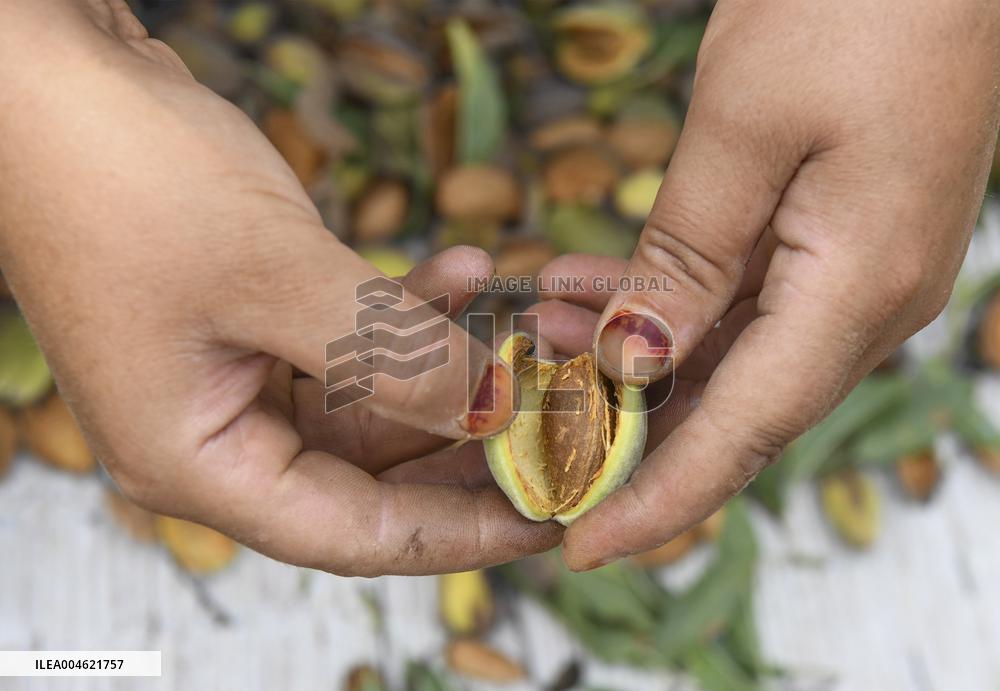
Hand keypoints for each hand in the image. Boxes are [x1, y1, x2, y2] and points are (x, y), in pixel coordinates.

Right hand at [0, 0, 559, 574]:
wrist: (48, 78)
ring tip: (523, 327)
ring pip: (371, 399)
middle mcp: (216, 433)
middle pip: (371, 473)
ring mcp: (234, 374)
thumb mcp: (279, 277)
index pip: (354, 533)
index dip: (461, 532)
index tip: (550, 517)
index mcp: (198, 461)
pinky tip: (468, 270)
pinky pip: (351, 337)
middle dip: (467, 442)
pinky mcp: (254, 319)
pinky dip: (408, 308)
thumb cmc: (125, 179)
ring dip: (445, 359)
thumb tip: (493, 412)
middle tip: (558, 422)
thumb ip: (393, 359)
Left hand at [546, 0, 999, 569]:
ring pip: (726, 355)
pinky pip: (737, 301)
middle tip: (529, 429)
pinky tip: (585, 281)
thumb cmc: (853, 8)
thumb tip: (635, 362)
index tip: (580, 545)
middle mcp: (867, 301)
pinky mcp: (835, 240)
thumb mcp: (743, 131)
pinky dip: (659, 304)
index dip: (657, 499)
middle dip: (626, 426)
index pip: (742, 431)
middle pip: (734, 409)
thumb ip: (685, 258)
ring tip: (534, 324)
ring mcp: (856, 272)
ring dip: (627, 356)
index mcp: (858, 289)